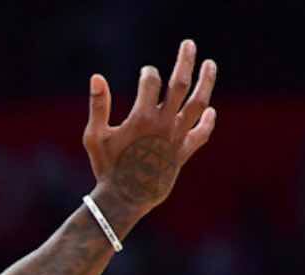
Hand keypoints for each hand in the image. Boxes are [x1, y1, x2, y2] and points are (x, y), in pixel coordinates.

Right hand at [82, 39, 216, 232]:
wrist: (124, 200)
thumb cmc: (106, 167)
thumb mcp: (94, 136)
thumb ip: (98, 105)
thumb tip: (96, 76)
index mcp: (141, 118)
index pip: (151, 82)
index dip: (148, 73)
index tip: (146, 74)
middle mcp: (163, 124)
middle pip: (180, 83)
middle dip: (185, 60)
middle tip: (189, 44)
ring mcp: (176, 138)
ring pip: (198, 103)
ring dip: (207, 81)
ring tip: (210, 64)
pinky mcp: (183, 153)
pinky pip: (201, 134)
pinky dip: (207, 121)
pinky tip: (210, 110)